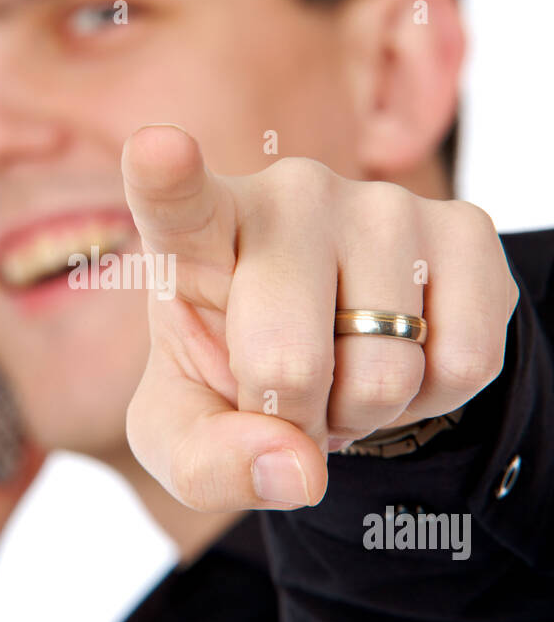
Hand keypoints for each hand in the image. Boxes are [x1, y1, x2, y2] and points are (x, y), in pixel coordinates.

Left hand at [121, 126, 518, 513]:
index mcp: (195, 235)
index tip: (156, 150)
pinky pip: (465, 361)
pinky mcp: (463, 225)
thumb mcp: (185, 433)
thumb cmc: (233, 377)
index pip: (174, 198)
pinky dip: (435, 397)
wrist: (333, 348)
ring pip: (386, 370)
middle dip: (295, 419)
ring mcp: (380, 203)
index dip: (166, 176)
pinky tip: (405, 353)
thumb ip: (207, 463)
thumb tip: (295, 470)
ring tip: (343, 367)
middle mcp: (288, 196)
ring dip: (366, 410)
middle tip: (289, 396)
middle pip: (288, 361)